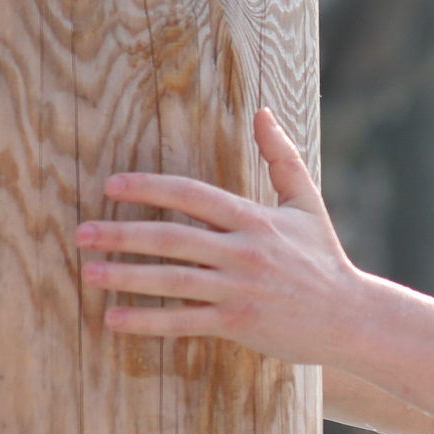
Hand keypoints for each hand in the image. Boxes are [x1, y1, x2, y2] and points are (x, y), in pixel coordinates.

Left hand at [77, 110, 368, 362]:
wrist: (351, 316)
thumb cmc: (324, 258)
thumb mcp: (306, 202)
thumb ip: (282, 157)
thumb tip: (263, 111)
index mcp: (255, 218)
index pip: (192, 195)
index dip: (149, 188)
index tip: (112, 185)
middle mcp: (243, 251)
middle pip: (172, 237)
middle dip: (122, 233)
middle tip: (82, 232)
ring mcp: (239, 288)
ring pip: (172, 279)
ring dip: (125, 276)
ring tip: (88, 272)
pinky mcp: (238, 322)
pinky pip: (183, 321)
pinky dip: (147, 321)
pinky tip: (113, 319)